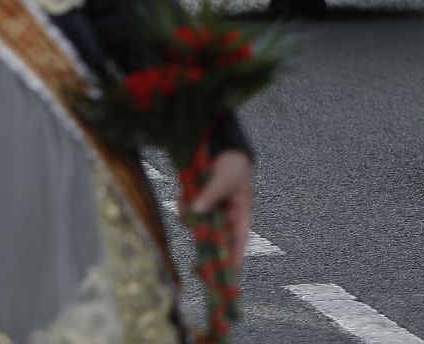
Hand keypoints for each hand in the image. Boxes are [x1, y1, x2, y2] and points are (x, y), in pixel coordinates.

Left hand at [188, 147, 254, 276]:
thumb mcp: (225, 179)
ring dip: (191, 222)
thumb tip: (196, 210)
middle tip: (197, 270)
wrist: (222, 147)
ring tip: (185, 203)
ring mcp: (211, 214)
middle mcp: (226, 219)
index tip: (229, 277)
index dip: (235, 260)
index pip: (239, 242)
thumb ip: (211, 195)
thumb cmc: (233, 165)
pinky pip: (190, 216)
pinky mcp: (198, 207)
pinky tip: (182, 198)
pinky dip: (184, 210)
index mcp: (241, 215)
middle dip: (207, 254)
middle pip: (218, 244)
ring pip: (200, 230)